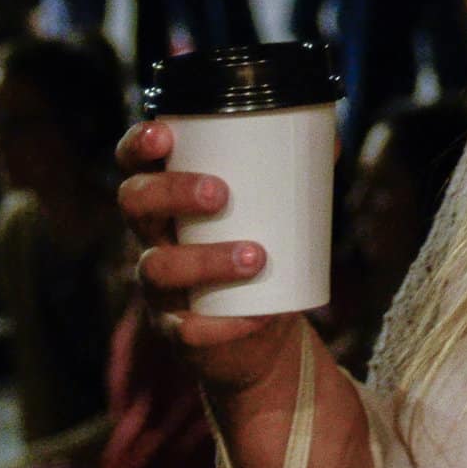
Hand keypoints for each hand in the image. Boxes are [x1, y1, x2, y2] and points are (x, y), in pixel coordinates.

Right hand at [116, 119, 304, 396]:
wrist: (258, 333)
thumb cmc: (258, 250)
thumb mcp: (271, 211)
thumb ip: (295, 174)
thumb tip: (332, 142)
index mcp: (168, 199)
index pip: (134, 163)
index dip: (137, 145)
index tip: (164, 134)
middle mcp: (153, 238)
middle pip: (135, 204)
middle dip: (171, 193)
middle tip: (219, 193)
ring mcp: (160, 287)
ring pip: (159, 268)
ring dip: (205, 260)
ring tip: (255, 256)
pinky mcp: (177, 331)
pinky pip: (186, 330)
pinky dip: (220, 325)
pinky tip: (252, 318)